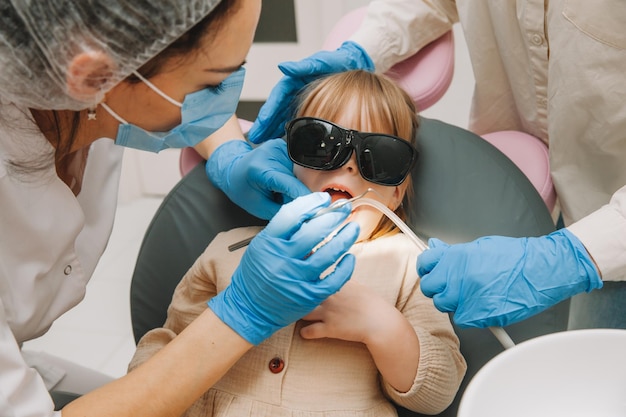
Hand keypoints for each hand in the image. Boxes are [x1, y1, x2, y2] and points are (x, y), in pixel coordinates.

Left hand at [206, 138, 309, 219]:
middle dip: (300, 192)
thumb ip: (283, 210)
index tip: (320, 206)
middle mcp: (271, 153)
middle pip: (298, 176)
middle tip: (292, 202)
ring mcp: (279, 146)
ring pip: (302, 170)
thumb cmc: (244, 190)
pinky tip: (286, 179)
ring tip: (284, 190)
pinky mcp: (284, 144)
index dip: (305, 196)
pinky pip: (299, 164)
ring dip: (299, 183)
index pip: (289, 183)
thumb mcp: (260, 208)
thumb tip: (306, 212)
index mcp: (260, 169)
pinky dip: (297, 175)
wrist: (233, 170)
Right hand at [208, 192, 359, 344]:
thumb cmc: (257, 274)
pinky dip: (345, 267)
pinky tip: (349, 257)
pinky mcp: (308, 296)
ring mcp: (296, 279)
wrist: (249, 308)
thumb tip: (313, 212)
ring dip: (345, 238)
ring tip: (352, 228)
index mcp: (268, 243)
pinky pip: (334, 279)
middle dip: (333, 217)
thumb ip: (283, 231)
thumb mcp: (261, 246)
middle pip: (313, 232)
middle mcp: (281, 260)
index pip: (292, 215)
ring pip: (328, 254)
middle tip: (344, 210)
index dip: (311, 203)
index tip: (324, 199)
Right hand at [248, 41, 373, 142]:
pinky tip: (284, 142)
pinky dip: (289, 131)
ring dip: (273, 130)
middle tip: (255, 138)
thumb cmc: (337, 60)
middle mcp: (294, 92)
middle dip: (265, 125)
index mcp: (293, 81)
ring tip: (264, 143)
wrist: (354, 64)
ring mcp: (300, 100)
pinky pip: (296, 121)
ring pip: (283, 117)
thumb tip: (284, 67)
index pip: (276, 98)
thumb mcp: (322, 61)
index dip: (267, 112)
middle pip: (276, 110)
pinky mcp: (309, 107)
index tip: (260, 124)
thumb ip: (304, 65)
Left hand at [300, 281, 391, 342]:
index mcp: (337, 282)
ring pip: (302, 310)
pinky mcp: (330, 328)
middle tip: (284, 296)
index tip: (293, 275)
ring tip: (292, 315)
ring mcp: (328, 312)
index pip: (313, 274)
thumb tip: (332, 277)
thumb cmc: (372, 303)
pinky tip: (304, 332)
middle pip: (302, 291)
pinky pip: (309, 331)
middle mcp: (329, 295)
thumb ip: (341, 281)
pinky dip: (304, 332)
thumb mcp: (356, 286)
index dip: (302, 275)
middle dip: (292, 293)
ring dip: (295, 313)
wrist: (381, 322)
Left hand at [417, 229, 602, 327]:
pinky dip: (469, 315)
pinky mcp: (477, 315)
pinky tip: (482, 305)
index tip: (431, 271)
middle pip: (429, 288)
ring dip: (453, 302)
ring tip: (471, 295)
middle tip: (451, 286)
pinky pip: (462, 319)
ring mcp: (465, 297)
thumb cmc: (515, 257)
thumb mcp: (480, 247)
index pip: (424, 263)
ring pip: (443, 305)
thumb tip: (436, 248)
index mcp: (455, 257)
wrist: (540, 270)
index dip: (427, 268)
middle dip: (437, 288)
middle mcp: (456, 277)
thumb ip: (454, 252)